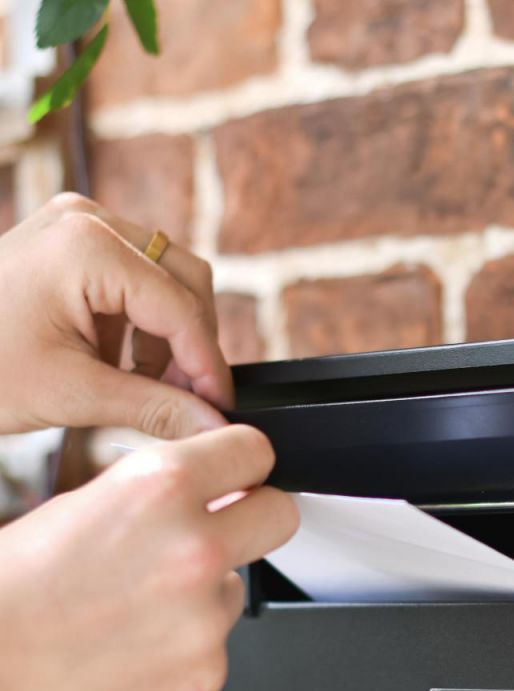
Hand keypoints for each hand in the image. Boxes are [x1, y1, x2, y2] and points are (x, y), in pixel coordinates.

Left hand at [0, 192, 232, 437]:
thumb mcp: (72, 395)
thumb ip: (155, 409)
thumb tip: (214, 427)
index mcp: (87, 246)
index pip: (180, 306)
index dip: (208, 363)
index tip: (220, 408)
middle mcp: (88, 219)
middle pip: (185, 280)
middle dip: (192, 345)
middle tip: (189, 402)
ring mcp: (78, 224)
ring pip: (166, 280)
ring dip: (167, 339)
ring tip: (142, 390)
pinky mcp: (72, 242)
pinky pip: (135, 279)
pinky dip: (139, 327)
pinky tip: (119, 367)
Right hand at [0, 426, 298, 690]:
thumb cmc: (13, 588)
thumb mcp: (82, 502)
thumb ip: (156, 492)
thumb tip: (207, 491)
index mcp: (160, 487)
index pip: (253, 452)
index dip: (243, 465)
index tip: (239, 477)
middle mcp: (195, 547)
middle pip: (281, 515)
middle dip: (255, 520)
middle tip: (220, 534)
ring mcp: (205, 615)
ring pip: (236, 587)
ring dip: (203, 594)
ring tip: (137, 607)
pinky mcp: (206, 670)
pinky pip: (214, 644)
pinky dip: (184, 646)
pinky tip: (134, 646)